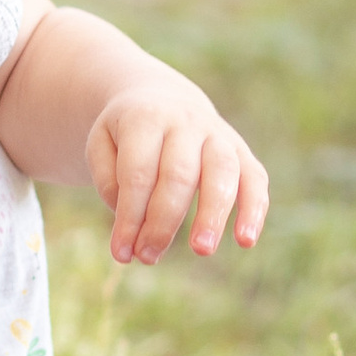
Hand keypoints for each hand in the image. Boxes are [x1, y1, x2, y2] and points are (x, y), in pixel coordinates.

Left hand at [87, 77, 269, 265]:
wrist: (161, 98)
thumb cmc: (126, 133)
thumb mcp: (101, 145)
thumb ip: (109, 184)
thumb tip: (132, 229)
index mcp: (146, 118)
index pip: (139, 173)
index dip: (130, 216)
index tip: (121, 251)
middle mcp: (186, 122)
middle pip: (179, 175)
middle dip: (163, 221)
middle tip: (148, 257)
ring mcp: (218, 134)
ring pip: (222, 172)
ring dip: (213, 214)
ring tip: (201, 250)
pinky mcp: (241, 151)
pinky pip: (255, 178)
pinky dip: (254, 209)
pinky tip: (245, 241)